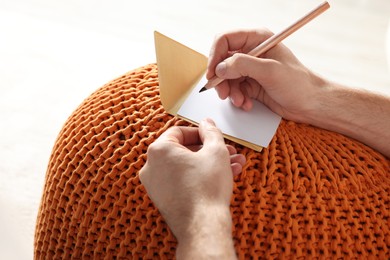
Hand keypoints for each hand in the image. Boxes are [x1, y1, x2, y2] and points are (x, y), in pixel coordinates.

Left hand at [139, 118, 243, 258]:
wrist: (203, 226)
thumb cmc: (207, 188)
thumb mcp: (216, 151)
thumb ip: (211, 132)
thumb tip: (207, 123)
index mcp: (159, 150)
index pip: (179, 132)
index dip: (201, 132)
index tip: (214, 136)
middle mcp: (151, 167)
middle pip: (184, 151)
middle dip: (210, 151)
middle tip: (228, 152)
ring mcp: (155, 186)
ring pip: (186, 167)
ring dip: (210, 165)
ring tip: (233, 166)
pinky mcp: (163, 200)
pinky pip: (183, 181)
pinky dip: (200, 177)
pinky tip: (223, 179)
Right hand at [206, 29, 326, 122]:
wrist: (311, 104)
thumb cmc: (298, 84)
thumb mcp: (270, 71)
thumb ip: (243, 66)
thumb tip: (220, 67)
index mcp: (258, 39)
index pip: (226, 40)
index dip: (215, 55)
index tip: (213, 72)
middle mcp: (252, 52)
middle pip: (222, 60)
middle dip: (221, 78)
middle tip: (223, 92)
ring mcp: (251, 69)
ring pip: (226, 77)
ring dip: (230, 91)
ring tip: (240, 101)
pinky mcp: (251, 84)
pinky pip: (234, 89)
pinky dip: (237, 98)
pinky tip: (247, 104)